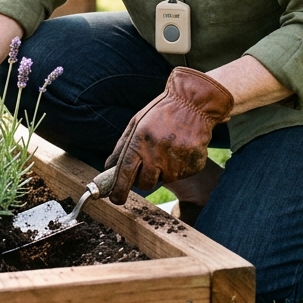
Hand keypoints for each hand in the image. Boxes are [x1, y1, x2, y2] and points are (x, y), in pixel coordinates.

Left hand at [103, 67, 232, 203]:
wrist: (194, 103)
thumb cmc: (162, 112)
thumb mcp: (137, 123)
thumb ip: (122, 146)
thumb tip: (108, 167)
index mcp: (140, 142)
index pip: (125, 173)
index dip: (119, 189)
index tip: (116, 199)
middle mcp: (157, 154)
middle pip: (145, 184)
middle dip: (143, 179)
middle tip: (149, 164)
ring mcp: (176, 161)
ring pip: (164, 180)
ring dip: (163, 170)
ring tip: (168, 148)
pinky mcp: (193, 165)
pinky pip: (181, 175)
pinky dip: (179, 166)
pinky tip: (181, 148)